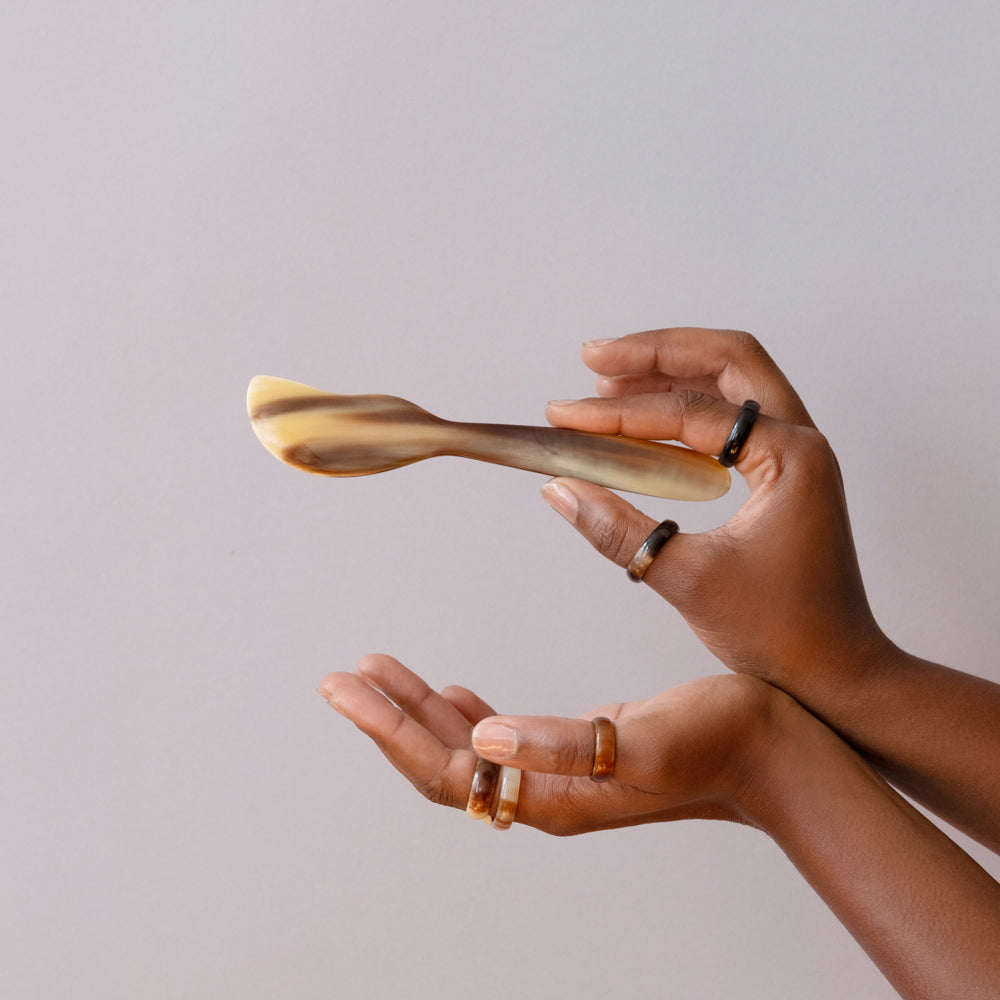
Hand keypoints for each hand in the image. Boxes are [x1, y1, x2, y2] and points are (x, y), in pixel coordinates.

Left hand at [319, 654, 777, 835]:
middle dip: (389, 718)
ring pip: (470, 748)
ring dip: (422, 709)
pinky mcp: (580, 749)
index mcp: (552, 796)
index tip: (345, 688)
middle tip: (342, 677)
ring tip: (380, 671)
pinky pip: (505, 736)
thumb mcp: (641, 740)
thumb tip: (485, 737)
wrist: (775, 748)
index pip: (447, 773)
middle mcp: (547, 792)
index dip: (390, 732)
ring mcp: (561, 773)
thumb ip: (561, 744)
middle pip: (445, 762)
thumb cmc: (719, 740)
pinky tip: (455, 692)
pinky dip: (468, 711)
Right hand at [543, 328, 891, 693]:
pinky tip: (644, 422)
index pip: (690, 413)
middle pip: (727, 360)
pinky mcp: (781, 473)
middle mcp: (800, 440)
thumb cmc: (780, 633)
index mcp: (791, 457)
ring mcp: (794, 454)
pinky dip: (685, 408)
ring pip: (731, 381)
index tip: (564, 417)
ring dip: (670, 372)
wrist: (836, 673)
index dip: (619, 413)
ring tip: (608, 381)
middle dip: (656, 352)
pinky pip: (730, 418)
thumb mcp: (687, 579)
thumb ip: (617, 530)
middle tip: (594, 357)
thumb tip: (558, 489)